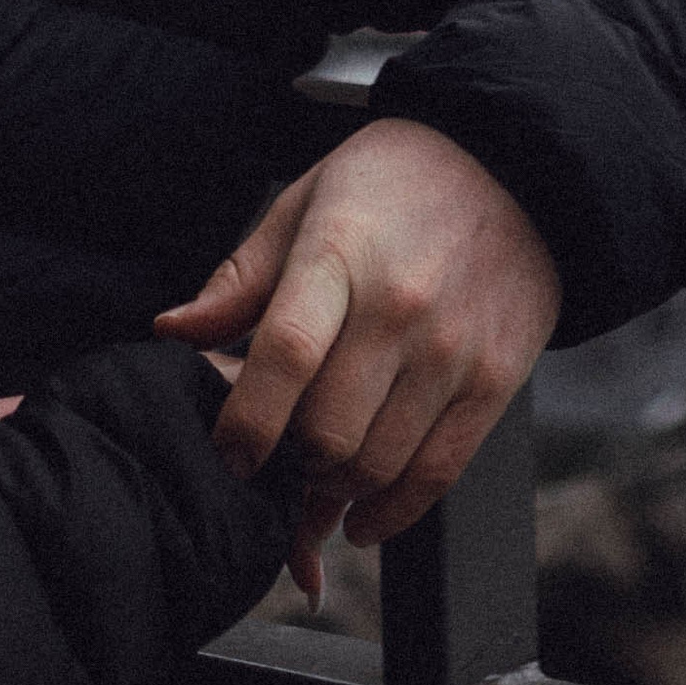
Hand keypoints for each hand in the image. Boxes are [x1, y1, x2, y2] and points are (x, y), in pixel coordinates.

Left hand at [155, 120, 559, 591]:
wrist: (513, 168)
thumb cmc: (390, 183)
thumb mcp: (306, 203)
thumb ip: (241, 279)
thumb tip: (172, 332)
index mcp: (341, 253)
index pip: (286, 353)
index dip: (247, 419)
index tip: (228, 453)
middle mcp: (401, 307)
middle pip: (329, 428)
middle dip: (290, 459)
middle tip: (277, 454)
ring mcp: (452, 351)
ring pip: (377, 464)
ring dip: (334, 488)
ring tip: (317, 472)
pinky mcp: (494, 383)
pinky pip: (436, 476)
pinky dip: (390, 513)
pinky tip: (360, 516)